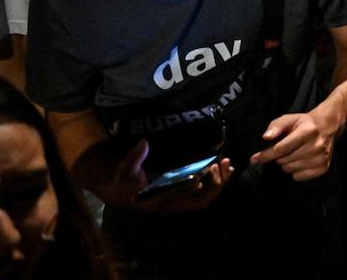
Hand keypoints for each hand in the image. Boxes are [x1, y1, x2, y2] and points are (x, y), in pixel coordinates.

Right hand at [105, 140, 231, 212]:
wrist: (119, 186)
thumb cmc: (124, 181)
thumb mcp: (125, 170)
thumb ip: (134, 158)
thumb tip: (143, 144)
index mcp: (166, 202)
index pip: (192, 201)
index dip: (205, 188)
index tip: (209, 169)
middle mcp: (177, 201)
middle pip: (204, 198)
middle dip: (218, 183)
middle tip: (223, 163)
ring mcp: (181, 194)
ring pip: (207, 192)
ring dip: (219, 178)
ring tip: (226, 162)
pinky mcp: (182, 185)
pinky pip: (203, 184)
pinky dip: (214, 175)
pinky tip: (220, 163)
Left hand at [250, 109, 341, 181]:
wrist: (327, 126)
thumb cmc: (303, 123)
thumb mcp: (289, 119)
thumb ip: (276, 126)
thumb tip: (266, 138)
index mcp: (307, 131)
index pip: (282, 148)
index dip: (266, 155)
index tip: (254, 159)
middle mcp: (317, 145)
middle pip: (284, 160)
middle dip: (278, 157)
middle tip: (283, 150)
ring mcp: (321, 157)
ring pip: (290, 169)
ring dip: (286, 164)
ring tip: (292, 154)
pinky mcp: (324, 167)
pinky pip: (299, 177)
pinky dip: (295, 172)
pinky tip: (299, 162)